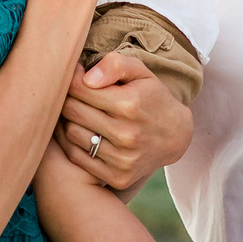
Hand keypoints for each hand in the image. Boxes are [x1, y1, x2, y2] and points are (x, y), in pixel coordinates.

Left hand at [58, 51, 193, 191]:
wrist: (175, 136)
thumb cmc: (152, 97)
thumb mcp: (141, 73)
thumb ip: (115, 65)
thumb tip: (87, 78)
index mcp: (129, 105)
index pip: (79, 88)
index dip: (71, 79)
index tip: (74, 77)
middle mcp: (126, 134)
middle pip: (72, 110)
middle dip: (67, 98)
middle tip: (71, 94)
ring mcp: (122, 159)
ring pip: (71, 133)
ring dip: (68, 120)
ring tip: (76, 112)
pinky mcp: (118, 176)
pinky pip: (77, 157)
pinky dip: (72, 143)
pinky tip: (80, 131)